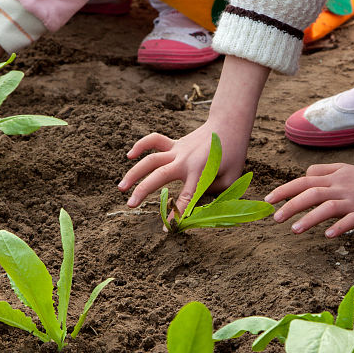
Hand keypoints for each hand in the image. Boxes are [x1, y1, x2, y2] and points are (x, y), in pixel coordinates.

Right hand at [120, 122, 247, 212]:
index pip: (186, 198)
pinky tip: (129, 156)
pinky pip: (154, 141)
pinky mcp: (175, 143)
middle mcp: (184, 161)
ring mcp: (177, 150)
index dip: (176, 214)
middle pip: (159, 177)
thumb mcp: (231, 178)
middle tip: (129, 205)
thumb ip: (214, 193)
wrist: (228, 124)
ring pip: (151, 160)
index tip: (166, 228)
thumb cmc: (232, 154)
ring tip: (121, 187)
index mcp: (200, 172)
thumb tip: (196, 203)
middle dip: (143, 191)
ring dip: (134, 172)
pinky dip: (141, 145)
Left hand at [265, 147, 353, 236]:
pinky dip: (339, 227)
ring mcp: (353, 202)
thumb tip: (304, 174)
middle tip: (276, 218)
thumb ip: (322, 171)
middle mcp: (340, 189)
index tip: (268, 200)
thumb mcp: (342, 170)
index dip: (285, 190)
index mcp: (332, 179)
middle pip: (312, 194)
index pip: (304, 182)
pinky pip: (351, 221)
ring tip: (294, 230)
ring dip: (310, 218)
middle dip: (292, 205)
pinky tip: (327, 235)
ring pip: (329, 207)